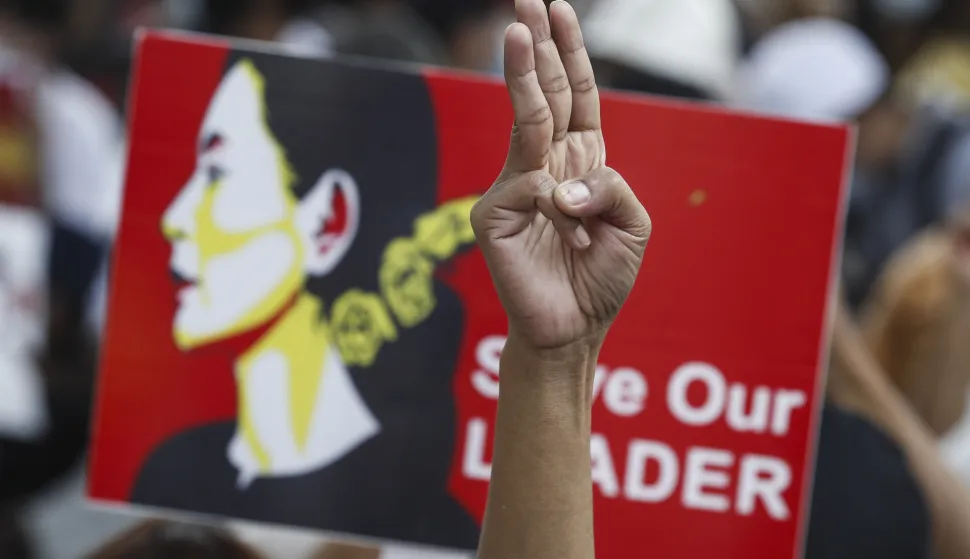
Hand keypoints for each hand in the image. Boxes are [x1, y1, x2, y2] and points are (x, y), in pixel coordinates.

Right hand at [471, 0, 650, 351]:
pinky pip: (533, 188)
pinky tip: (574, 237)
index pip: (572, 96)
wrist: (575, 329)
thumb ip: (611, 188)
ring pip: (525, 120)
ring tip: (517, 31)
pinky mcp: (494, 214)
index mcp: (579, 161)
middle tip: (524, 0)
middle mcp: (545, 166)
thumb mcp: (633, 224)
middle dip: (535, 45)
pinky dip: (562, 207)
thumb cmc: (602, 277)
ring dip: (521, 74)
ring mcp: (515, 187)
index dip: (566, 53)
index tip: (556, 9)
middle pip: (542, 93)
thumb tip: (561, 183)